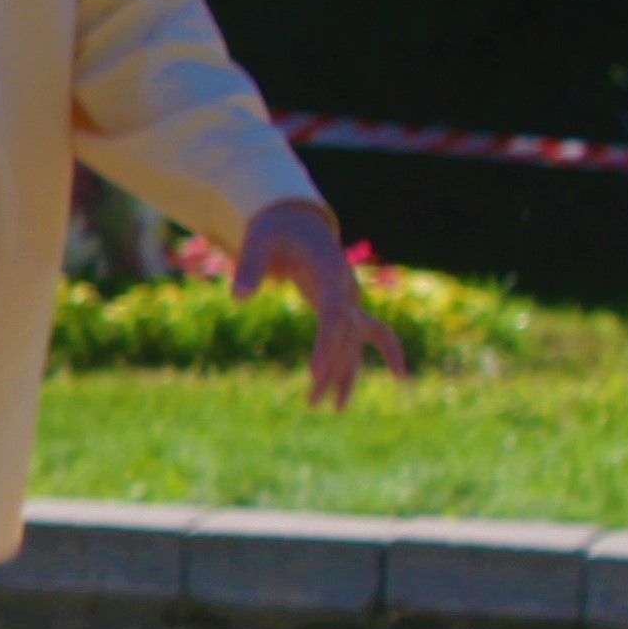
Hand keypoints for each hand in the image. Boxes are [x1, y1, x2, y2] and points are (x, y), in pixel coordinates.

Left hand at [233, 199, 398, 408]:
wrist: (297, 220)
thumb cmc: (274, 229)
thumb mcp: (258, 240)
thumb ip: (250, 267)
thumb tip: (237, 296)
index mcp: (330, 269)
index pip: (335, 312)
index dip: (327, 342)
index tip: (315, 371)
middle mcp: (347, 286)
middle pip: (347, 333)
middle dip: (333, 367)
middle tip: (314, 401)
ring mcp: (348, 298)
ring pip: (356, 341)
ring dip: (347, 373)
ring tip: (333, 408)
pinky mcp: (343, 307)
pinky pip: (364, 337)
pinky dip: (374, 357)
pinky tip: (390, 381)